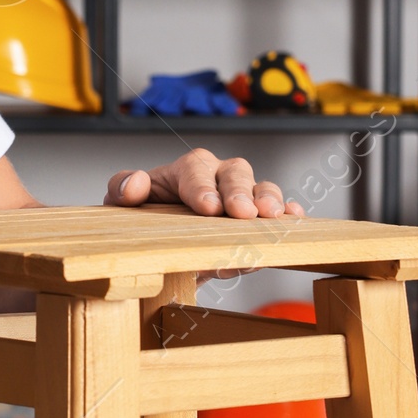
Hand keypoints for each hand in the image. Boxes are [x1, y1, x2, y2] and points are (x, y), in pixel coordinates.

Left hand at [104, 150, 304, 220]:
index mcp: (185, 171)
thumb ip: (122, 190)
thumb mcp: (122, 207)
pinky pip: (279, 212)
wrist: (161, 247)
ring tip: (272, 217)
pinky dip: (289, 215)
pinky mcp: (257, 221)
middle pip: (235, 173)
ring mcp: (241, 198)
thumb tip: (136, 182)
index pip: (195, 170)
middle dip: (240, 192)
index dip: (202, 187)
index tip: (208, 207)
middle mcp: (218, 178)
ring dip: (269, 201)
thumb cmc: (144, 219)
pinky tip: (294, 220)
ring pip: (262, 189)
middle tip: (243, 214)